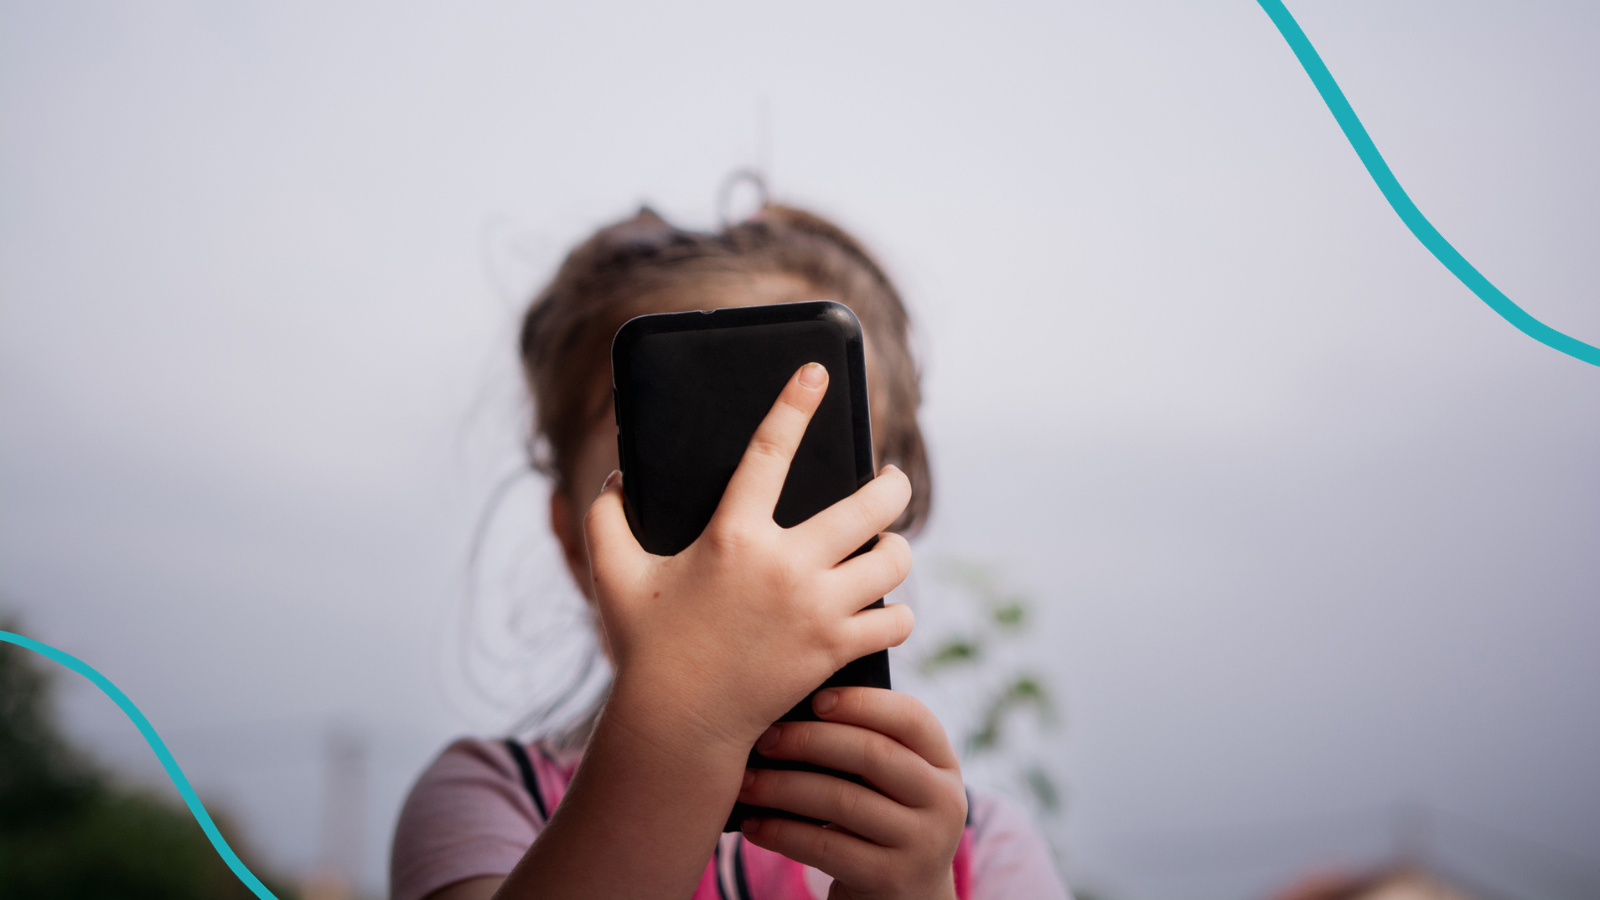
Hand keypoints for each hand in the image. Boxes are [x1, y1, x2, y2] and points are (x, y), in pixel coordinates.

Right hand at [583, 362, 916, 752]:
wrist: (678, 726)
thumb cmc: (646, 649)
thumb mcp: (613, 577)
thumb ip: (605, 520)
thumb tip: (615, 477)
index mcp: (732, 536)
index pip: (770, 451)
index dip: (795, 403)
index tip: (816, 371)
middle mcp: (783, 565)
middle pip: (869, 503)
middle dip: (891, 485)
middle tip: (890, 481)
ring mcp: (815, 609)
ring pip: (893, 559)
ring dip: (896, 549)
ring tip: (887, 546)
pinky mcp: (835, 649)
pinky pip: (894, 619)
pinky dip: (895, 612)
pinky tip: (883, 607)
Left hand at [736, 687, 966, 899]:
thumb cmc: (883, 823)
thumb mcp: (893, 785)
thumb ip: (867, 748)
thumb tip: (794, 713)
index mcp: (943, 764)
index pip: (911, 717)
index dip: (862, 702)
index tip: (814, 699)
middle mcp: (944, 801)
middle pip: (872, 754)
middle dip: (809, 741)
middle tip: (764, 739)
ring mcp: (923, 844)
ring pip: (843, 801)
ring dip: (784, 788)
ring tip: (746, 782)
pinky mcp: (890, 879)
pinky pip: (826, 847)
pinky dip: (782, 833)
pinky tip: (754, 825)